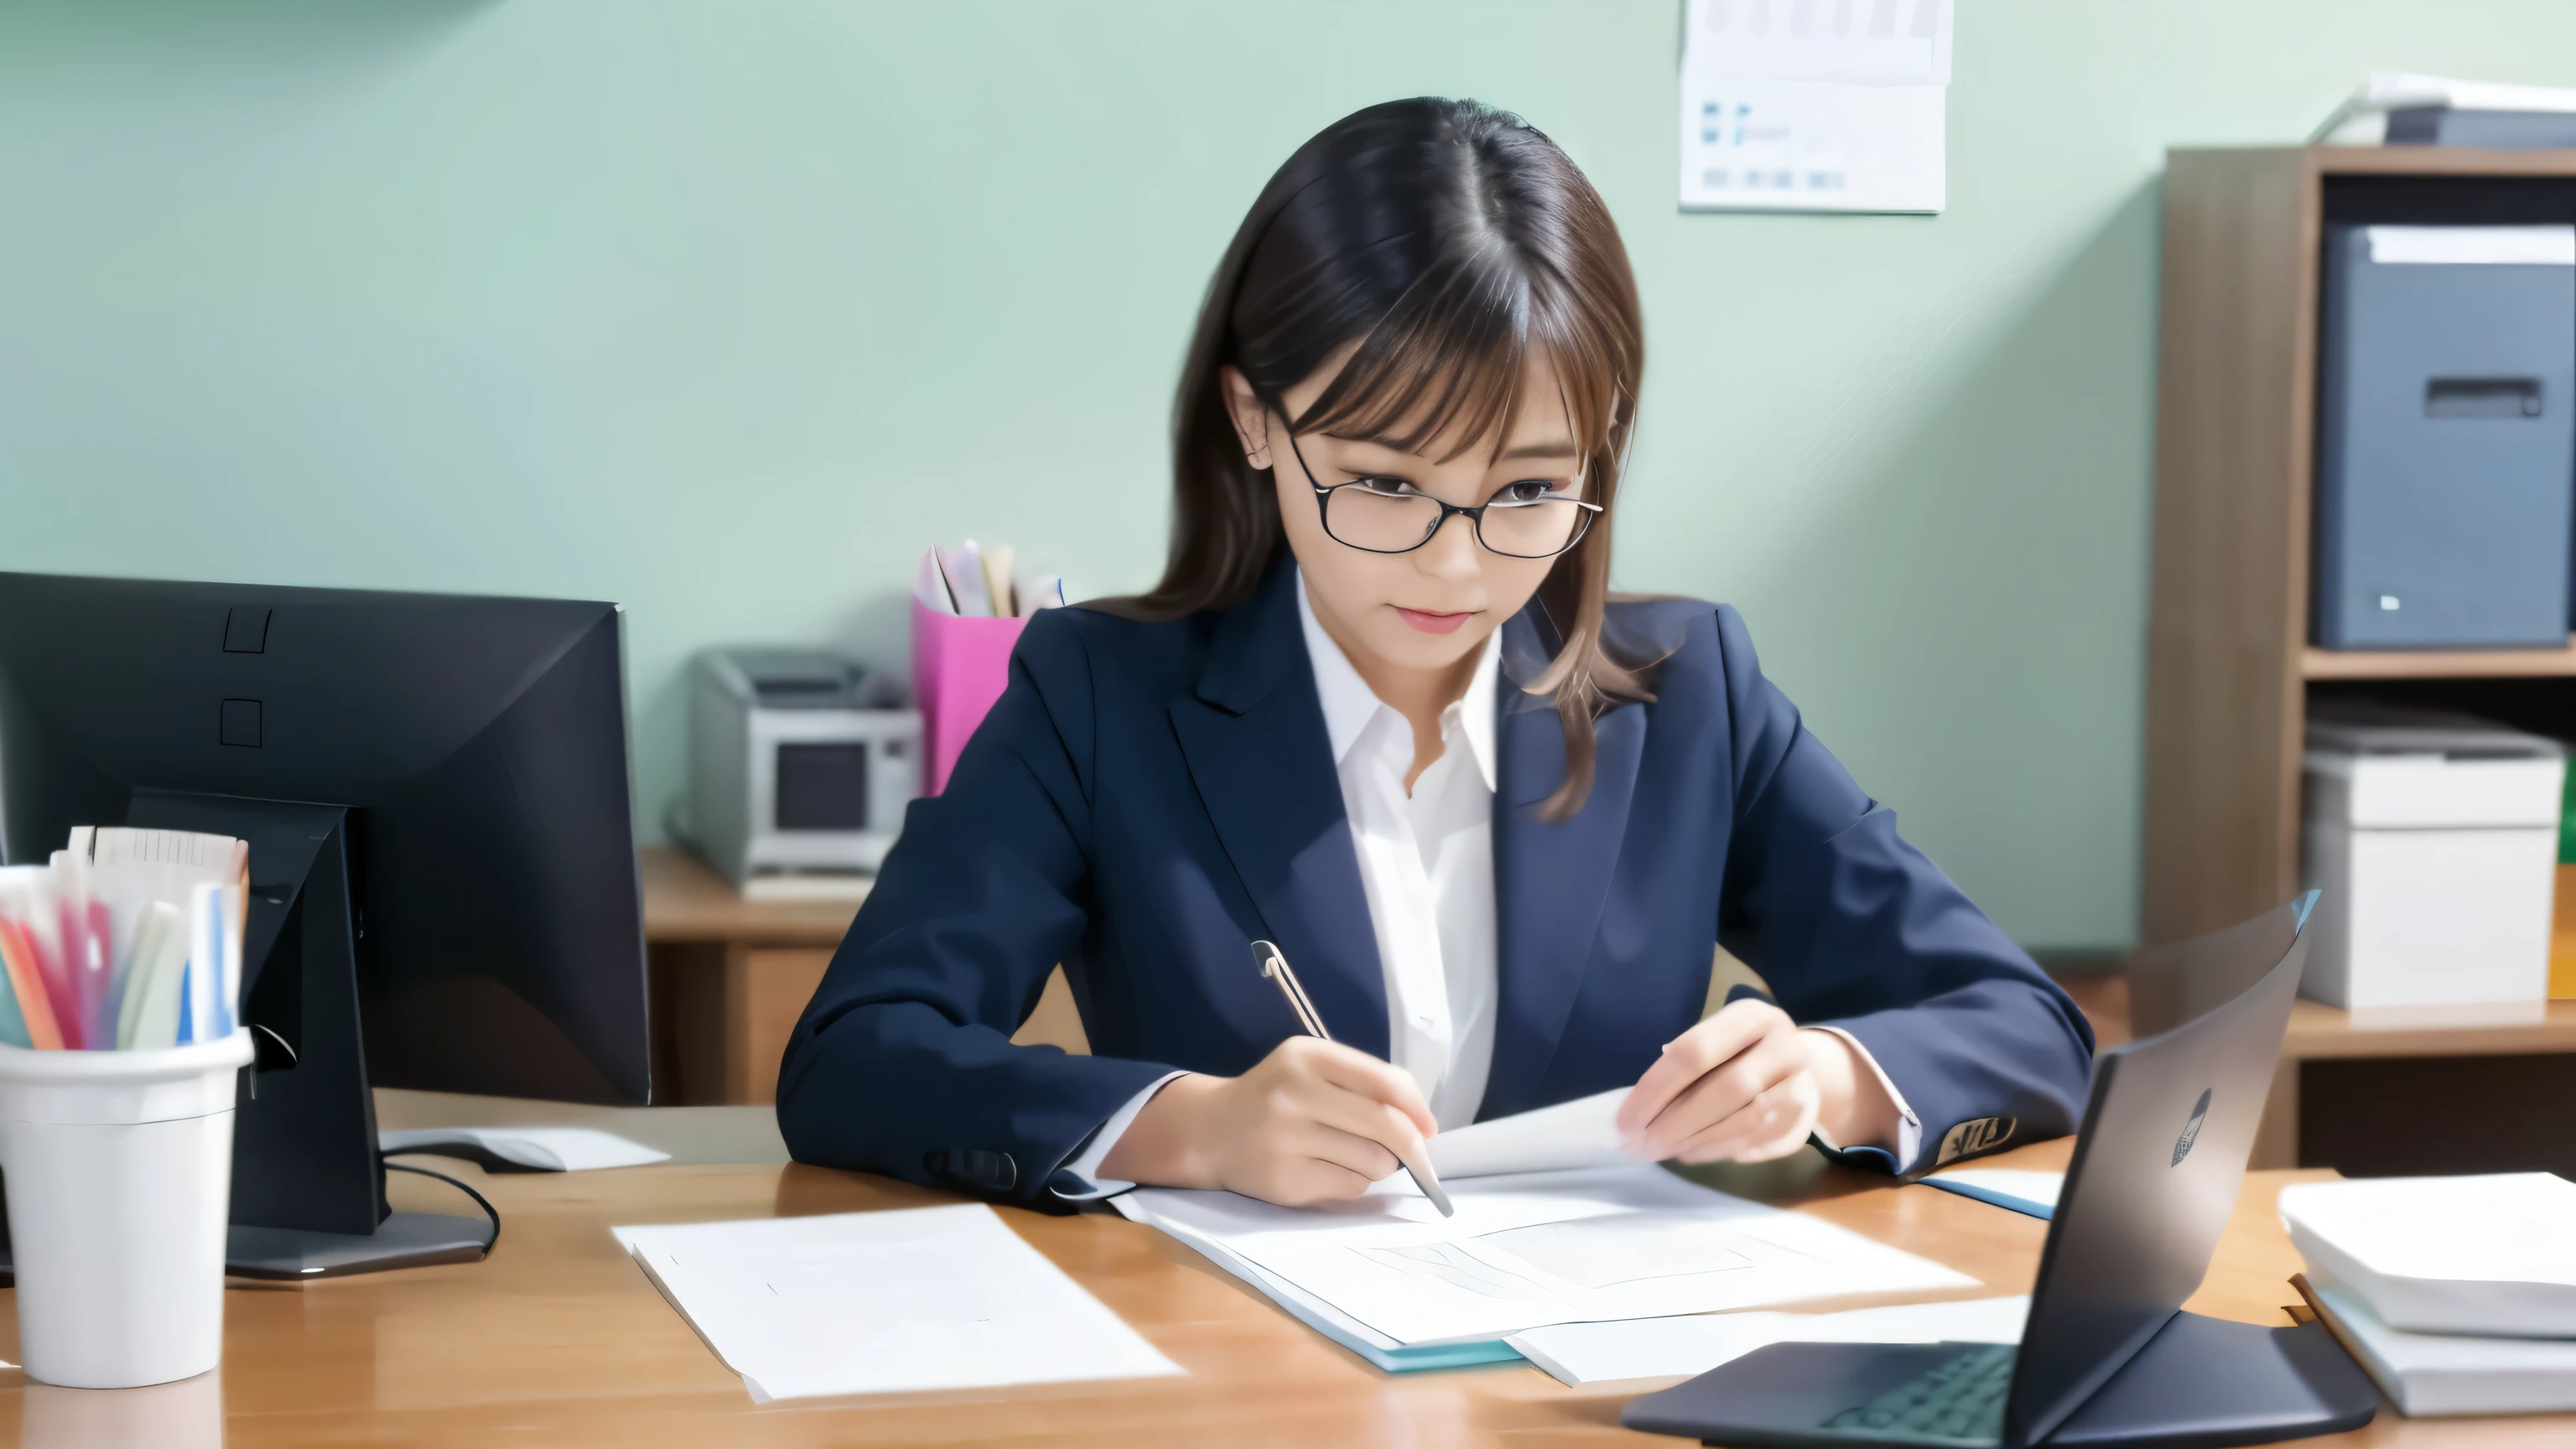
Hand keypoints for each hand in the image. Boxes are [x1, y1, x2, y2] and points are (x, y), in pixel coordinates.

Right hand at [1098, 1037, 1437, 1205]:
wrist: (1211, 1130)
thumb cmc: (1276, 1096)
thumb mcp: (1312, 1068)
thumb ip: (1364, 1083)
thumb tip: (1423, 1123)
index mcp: (1307, 1056)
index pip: (1384, 1081)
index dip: (1416, 1107)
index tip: (1429, 1127)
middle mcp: (1293, 1093)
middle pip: (1384, 1125)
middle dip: (1412, 1146)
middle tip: (1418, 1157)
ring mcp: (1285, 1139)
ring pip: (1372, 1161)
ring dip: (1381, 1165)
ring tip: (1361, 1157)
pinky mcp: (1283, 1180)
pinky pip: (1349, 1186)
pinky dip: (1356, 1182)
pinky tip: (1332, 1170)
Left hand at [1616, 1000, 1892, 1163]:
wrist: (1805, 1064)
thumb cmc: (1741, 1049)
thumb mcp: (1715, 1037)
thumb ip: (1682, 1062)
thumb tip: (1637, 1105)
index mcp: (1752, 1017)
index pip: (1695, 1052)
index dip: (1655, 1088)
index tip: (1625, 1119)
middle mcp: (1783, 1047)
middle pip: (1725, 1089)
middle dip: (1675, 1122)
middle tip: (1639, 1144)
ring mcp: (1801, 1084)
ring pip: (1743, 1121)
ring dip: (1694, 1141)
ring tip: (1658, 1150)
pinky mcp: (1805, 1119)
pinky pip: (1756, 1143)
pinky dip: (1716, 1151)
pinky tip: (1688, 1152)